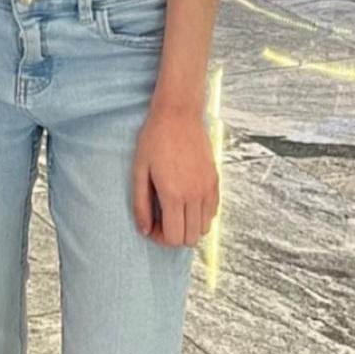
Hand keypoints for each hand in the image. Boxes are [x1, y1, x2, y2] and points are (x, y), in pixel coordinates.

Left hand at [132, 104, 218, 247]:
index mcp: (173, 194)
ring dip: (189, 226)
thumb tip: (144, 229)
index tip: (152, 226)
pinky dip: (201, 215)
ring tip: (174, 211)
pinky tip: (186, 201)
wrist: (178, 115)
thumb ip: (141, 204)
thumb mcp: (139, 171)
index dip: (161, 238)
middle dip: (174, 235)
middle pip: (191, 238)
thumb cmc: (155, 139)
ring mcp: (208, 188)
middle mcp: (194, 195)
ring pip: (205, 228)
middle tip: (161, 220)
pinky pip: (213, 211)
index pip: (174, 238)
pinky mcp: (215, 180)